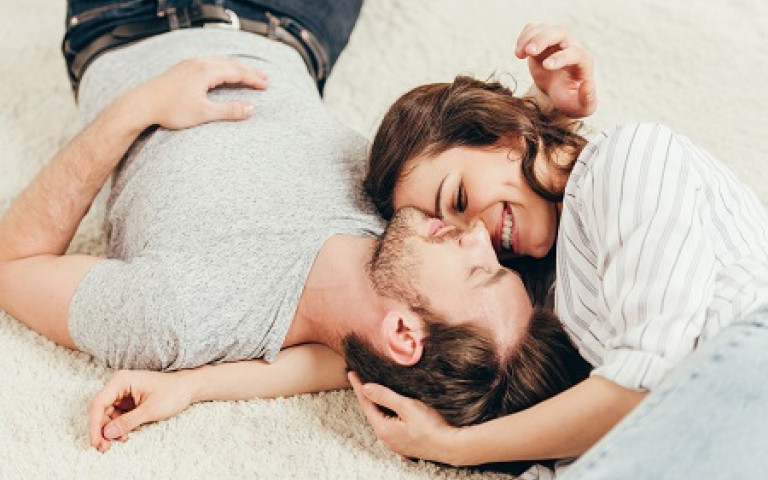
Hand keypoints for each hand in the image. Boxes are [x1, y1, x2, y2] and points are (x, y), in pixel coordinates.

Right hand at [87, 369, 195, 451]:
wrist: (188, 388)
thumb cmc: (173, 393)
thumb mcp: (150, 410)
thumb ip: (128, 422)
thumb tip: (107, 433)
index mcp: (121, 381)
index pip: (98, 404)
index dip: (94, 425)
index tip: (96, 442)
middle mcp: (118, 385)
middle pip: (100, 411)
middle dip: (101, 430)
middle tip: (104, 448)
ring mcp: (122, 394)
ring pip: (107, 416)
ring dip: (110, 431)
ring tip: (121, 441)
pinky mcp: (128, 402)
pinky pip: (117, 417)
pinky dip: (119, 428)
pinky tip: (126, 435)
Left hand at [125, 56, 268, 129]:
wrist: (141, 104)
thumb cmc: (170, 109)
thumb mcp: (203, 113)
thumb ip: (229, 110)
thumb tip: (252, 109)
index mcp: (205, 71)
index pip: (236, 72)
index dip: (253, 79)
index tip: (266, 85)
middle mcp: (198, 63)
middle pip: (230, 64)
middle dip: (248, 72)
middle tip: (263, 78)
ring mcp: (189, 64)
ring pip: (219, 62)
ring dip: (235, 68)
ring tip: (247, 75)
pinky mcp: (182, 69)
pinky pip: (208, 63)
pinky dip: (222, 68)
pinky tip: (222, 73)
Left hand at [348, 372, 462, 465]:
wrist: (450, 446)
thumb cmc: (430, 426)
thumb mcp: (407, 406)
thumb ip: (385, 396)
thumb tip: (366, 388)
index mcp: (383, 428)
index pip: (366, 403)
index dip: (359, 386)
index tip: (352, 373)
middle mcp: (385, 437)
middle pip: (371, 411)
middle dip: (366, 395)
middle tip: (360, 378)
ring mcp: (395, 442)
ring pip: (381, 417)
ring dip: (376, 403)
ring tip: (372, 389)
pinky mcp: (404, 442)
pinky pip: (389, 423)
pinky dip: (386, 411)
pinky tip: (390, 405)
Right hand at [516, 24, 595, 117]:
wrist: (559, 94)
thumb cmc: (571, 100)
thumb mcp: (582, 106)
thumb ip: (588, 99)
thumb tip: (587, 85)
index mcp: (583, 61)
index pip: (574, 53)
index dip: (560, 57)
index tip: (545, 67)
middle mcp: (570, 47)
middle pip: (560, 33)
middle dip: (544, 39)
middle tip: (529, 51)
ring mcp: (555, 43)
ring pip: (545, 29)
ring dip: (530, 38)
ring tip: (518, 54)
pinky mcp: (541, 43)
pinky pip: (534, 30)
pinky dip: (524, 36)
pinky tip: (518, 52)